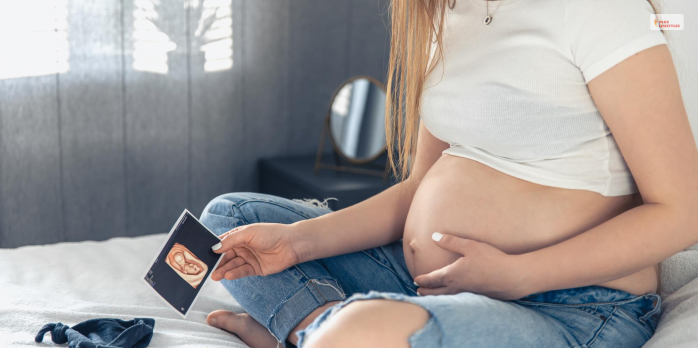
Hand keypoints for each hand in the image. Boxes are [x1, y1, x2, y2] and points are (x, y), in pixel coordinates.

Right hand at [210, 223, 300, 280]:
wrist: (292, 244)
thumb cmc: (271, 233)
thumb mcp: (248, 233)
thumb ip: (230, 241)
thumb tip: (214, 248)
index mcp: (239, 236)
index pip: (222, 243)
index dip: (212, 249)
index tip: (201, 256)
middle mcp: (242, 247)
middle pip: (226, 256)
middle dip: (216, 263)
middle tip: (206, 270)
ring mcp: (249, 258)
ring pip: (232, 265)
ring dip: (223, 270)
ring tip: (215, 276)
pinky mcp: (256, 269)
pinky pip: (242, 272)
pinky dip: (235, 274)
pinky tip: (227, 275)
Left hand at [413, 233, 533, 299]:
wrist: (512, 278)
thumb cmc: (490, 260)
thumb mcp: (469, 246)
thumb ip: (450, 241)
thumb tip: (434, 236)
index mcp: (452, 275)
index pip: (432, 279)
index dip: (423, 279)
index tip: (416, 280)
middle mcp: (457, 288)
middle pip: (437, 292)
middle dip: (427, 291)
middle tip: (419, 291)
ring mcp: (468, 295)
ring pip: (448, 298)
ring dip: (438, 297)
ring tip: (433, 296)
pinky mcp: (478, 299)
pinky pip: (459, 301)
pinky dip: (451, 300)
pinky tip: (456, 297)